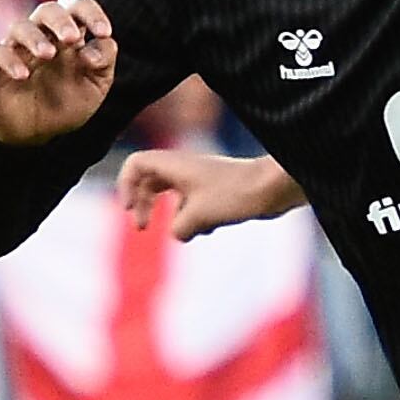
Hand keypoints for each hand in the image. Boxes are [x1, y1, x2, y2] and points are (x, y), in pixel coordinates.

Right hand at [0, 0, 121, 147]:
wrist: (37, 134)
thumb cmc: (66, 103)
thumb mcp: (95, 87)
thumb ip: (104, 62)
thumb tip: (101, 44)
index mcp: (70, 37)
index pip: (79, 9)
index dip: (92, 13)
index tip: (104, 32)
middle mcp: (43, 37)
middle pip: (48, 10)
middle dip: (60, 20)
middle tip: (72, 38)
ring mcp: (18, 50)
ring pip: (20, 27)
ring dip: (35, 38)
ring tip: (48, 54)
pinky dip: (9, 60)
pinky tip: (23, 75)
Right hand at [119, 147, 304, 239]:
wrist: (274, 189)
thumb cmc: (236, 195)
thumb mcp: (199, 217)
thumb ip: (179, 228)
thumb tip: (178, 235)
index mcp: (174, 165)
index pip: (135, 164)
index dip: (125, 185)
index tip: (129, 209)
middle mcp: (184, 169)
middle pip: (148, 182)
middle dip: (143, 205)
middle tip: (143, 227)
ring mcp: (200, 179)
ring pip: (172, 196)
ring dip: (171, 216)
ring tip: (183, 232)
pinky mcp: (215, 191)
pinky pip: (192, 204)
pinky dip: (193, 218)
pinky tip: (207, 230)